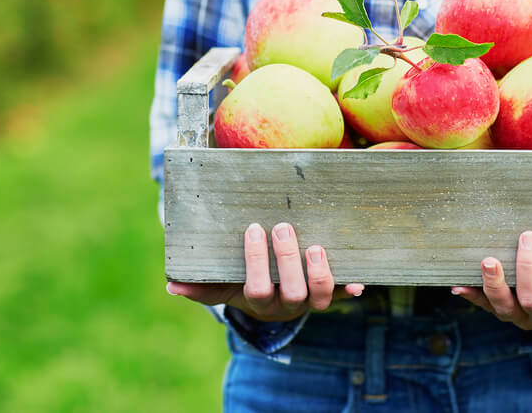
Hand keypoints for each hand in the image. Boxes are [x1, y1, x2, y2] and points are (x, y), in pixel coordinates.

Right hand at [166, 222, 364, 321]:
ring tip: (316, 246)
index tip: (254, 229)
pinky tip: (359, 280)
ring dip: (321, 273)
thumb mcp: (222, 285)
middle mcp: (288, 304)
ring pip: (320, 296)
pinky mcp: (331, 292)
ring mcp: (311, 300)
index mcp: (260, 301)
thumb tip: (171, 285)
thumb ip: (200, 286)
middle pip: (292, 292)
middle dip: (288, 260)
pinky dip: (351, 288)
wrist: (272, 298)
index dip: (257, 262)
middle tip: (283, 227)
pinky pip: (343, 293)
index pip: (257, 288)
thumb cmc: (242, 282)